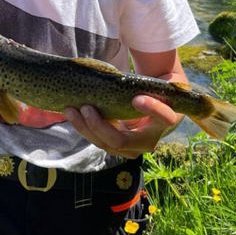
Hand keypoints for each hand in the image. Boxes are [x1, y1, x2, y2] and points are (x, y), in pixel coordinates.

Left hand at [64, 95, 182, 158]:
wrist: (154, 107)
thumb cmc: (156, 92)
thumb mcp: (161, 87)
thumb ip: (152, 87)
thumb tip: (129, 87)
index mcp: (164, 121)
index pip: (162, 117)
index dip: (152, 109)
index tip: (137, 99)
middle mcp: (147, 141)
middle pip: (120, 141)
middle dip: (99, 126)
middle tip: (86, 108)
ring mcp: (130, 147)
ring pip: (105, 144)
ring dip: (85, 128)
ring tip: (71, 111)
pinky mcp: (115, 144)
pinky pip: (98, 140)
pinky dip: (84, 128)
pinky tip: (72, 115)